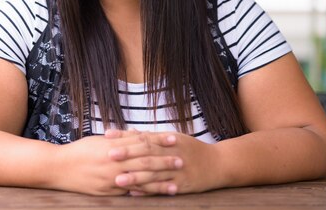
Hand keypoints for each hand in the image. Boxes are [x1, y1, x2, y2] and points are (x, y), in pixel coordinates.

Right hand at [52, 132, 182, 195]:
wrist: (58, 167)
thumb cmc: (79, 151)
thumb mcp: (100, 140)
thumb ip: (120, 139)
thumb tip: (139, 135)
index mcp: (114, 145)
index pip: (142, 141)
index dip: (160, 140)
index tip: (175, 138)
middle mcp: (115, 161)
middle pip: (145, 161)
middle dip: (165, 161)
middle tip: (182, 161)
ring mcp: (112, 178)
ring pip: (141, 179)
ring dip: (160, 182)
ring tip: (176, 184)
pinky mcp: (108, 192)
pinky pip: (129, 193)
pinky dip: (143, 193)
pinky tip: (155, 196)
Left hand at [105, 129, 221, 194]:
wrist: (218, 164)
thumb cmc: (192, 150)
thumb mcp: (173, 138)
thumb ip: (151, 137)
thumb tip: (130, 132)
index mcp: (168, 139)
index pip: (143, 136)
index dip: (124, 136)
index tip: (107, 136)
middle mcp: (172, 153)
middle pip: (147, 153)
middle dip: (127, 154)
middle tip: (108, 156)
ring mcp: (177, 170)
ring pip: (154, 173)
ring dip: (135, 176)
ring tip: (118, 179)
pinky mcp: (182, 185)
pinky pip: (162, 188)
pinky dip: (148, 191)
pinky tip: (135, 193)